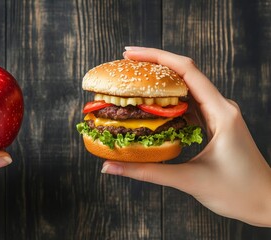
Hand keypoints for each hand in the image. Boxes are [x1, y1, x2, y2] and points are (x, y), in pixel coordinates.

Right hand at [101, 47, 270, 226]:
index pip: (186, 71)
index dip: (156, 57)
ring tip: (133, 80)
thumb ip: (147, 172)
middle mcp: (221, 107)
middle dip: (154, 64)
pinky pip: (189, 104)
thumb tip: (111, 166)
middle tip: (125, 63)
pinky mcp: (215, 124)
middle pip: (184, 73)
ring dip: (160, 82)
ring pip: (186, 88)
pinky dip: (168, 101)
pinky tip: (151, 105)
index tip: (130, 54)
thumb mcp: (188, 180)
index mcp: (221, 112)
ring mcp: (219, 114)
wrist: (266, 203)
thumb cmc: (237, 192)